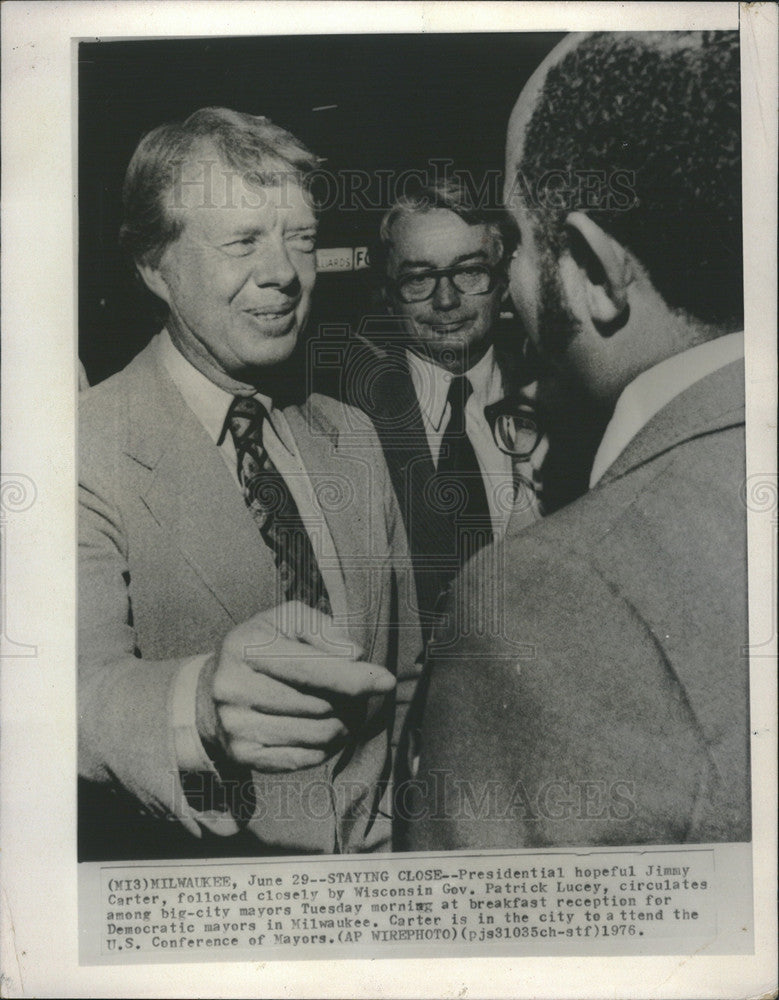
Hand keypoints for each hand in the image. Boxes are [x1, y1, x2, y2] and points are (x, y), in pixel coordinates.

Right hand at [196, 601, 394, 771]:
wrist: (213, 690)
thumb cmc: (264, 647)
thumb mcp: (288, 621)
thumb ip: (323, 629)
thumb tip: (355, 655)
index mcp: (246, 646)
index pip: (311, 668)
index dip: (354, 677)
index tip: (386, 681)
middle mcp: (234, 687)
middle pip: (320, 704)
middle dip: (350, 701)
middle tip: (356, 696)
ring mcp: (235, 725)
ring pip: (317, 734)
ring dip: (343, 725)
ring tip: (343, 712)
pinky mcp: (242, 755)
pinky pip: (304, 758)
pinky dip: (327, 746)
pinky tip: (326, 731)